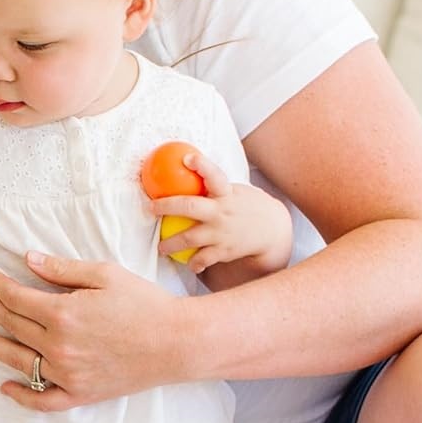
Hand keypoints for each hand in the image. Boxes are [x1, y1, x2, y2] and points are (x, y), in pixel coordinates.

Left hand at [0, 251, 189, 409]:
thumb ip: (63, 269)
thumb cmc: (145, 303)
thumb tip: (28, 260)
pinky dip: (22, 396)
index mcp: (62, 314)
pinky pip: (43, 400)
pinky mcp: (79, 394)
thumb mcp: (104, 275)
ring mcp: (67, 374)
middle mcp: (58, 346)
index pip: (16, 298)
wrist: (178, 342)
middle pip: (12, 325)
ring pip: (18, 362)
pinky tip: (5, 387)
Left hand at [149, 150, 292, 278]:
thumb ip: (214, 186)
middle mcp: (222, 211)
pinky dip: (194, 263)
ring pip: (189, 238)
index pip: (214, 175)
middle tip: (150, 208)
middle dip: (167, 206)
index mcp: (226, 193)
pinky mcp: (223, 250)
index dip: (201, 165)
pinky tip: (190, 264)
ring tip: (161, 247)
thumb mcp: (234, 191)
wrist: (271, 230)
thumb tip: (185, 169)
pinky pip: (203, 259)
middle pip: (190, 207)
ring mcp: (221, 232)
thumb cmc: (245, 206)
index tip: (188, 158)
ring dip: (171, 244)